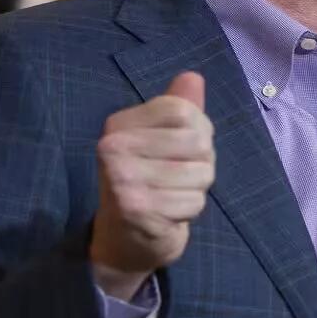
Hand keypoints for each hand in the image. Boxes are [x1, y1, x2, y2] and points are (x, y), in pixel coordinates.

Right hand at [90, 72, 214, 298]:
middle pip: (198, 141)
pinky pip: (194, 202)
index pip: (183, 110)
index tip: (179, 150)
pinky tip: (168, 214)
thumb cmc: (148, 181)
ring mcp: (122, 178)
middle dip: (200, 163)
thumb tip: (193, 77)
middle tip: (175, 178)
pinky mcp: (137, 208)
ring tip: (171, 195)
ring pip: (202, 173)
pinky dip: (189, 211)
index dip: (198, 131)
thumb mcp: (161, 140)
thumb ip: (178, 108)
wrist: (124, 240)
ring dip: (196, 189)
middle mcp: (114, 146)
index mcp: (119, 124)